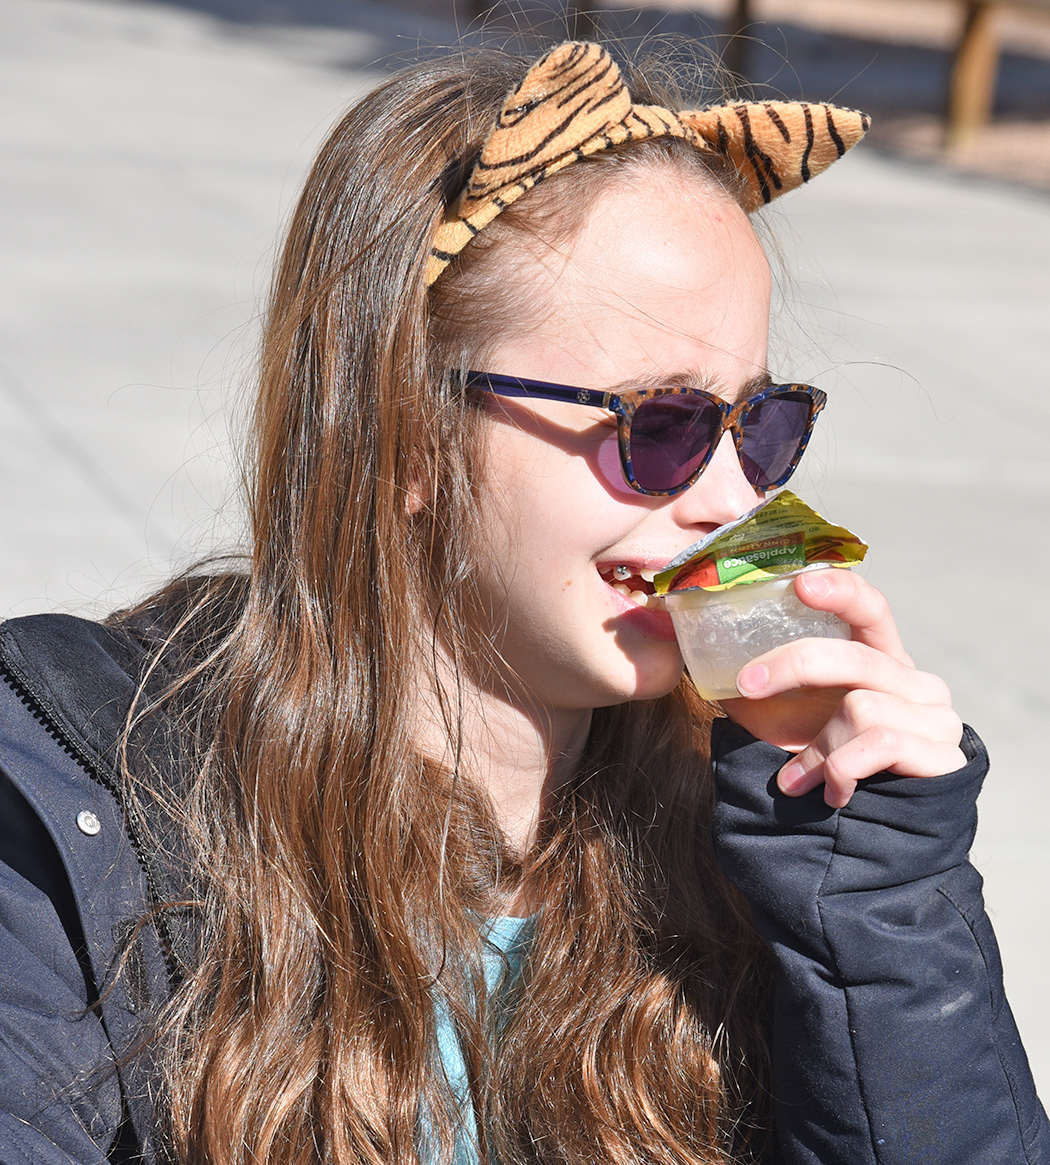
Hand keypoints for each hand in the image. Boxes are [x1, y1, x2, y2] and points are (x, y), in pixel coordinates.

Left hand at [718, 569, 965, 807]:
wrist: (874, 842)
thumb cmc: (825, 768)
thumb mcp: (787, 720)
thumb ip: (760, 688)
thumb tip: (699, 662)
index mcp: (880, 659)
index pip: (869, 607)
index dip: (840, 589)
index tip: (801, 583)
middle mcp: (916, 681)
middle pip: (853, 657)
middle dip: (792, 667)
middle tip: (746, 684)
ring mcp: (938, 718)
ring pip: (861, 707)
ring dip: (816, 748)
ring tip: (798, 780)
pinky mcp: (945, 756)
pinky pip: (881, 744)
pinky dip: (840, 769)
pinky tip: (832, 794)